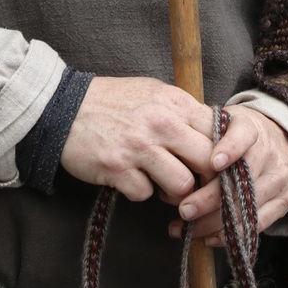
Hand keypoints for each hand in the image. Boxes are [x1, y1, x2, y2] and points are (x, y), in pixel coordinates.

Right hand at [60, 76, 216, 207]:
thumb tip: (214, 135)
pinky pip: (145, 194)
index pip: (219, 134)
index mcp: (173, 102)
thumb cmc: (112, 101)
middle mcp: (160, 122)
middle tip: (194, 184)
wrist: (64, 106)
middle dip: (205, 180)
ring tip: (160, 183)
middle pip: (208, 163)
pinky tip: (129, 178)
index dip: (223, 156)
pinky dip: (139, 191)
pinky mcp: (117, 168)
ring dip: (173, 192)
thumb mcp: (153, 93)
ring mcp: (139, 146)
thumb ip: (183, 112)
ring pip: (182, 186)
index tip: (215, 167)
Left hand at [167, 108, 287, 247]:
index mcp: (251, 128)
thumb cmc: (237, 134)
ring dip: (213, 223)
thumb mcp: (222, 124)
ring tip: (187, 229)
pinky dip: (231, 234)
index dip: (229, 148)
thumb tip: (171, 159)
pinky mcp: (286, 200)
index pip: (243, 135)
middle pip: (241, 180)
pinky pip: (258, 224)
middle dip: (209, 199)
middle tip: (184, 210)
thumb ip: (201, 136)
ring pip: (247, 207)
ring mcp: (280, 177)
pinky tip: (209, 238)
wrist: (280, 138)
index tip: (212, 162)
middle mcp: (269, 152)